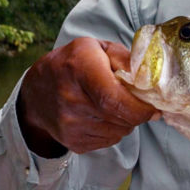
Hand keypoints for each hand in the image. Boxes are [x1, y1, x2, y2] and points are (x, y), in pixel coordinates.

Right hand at [17, 37, 157, 156]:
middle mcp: (71, 99)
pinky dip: (115, 130)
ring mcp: (69, 124)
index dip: (139, 107)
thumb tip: (151, 79)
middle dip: (139, 114)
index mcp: (80, 69)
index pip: (114, 98)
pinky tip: (105, 116)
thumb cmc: (74, 63)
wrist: (36, 91)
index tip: (153, 107)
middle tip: (142, 105)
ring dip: (127, 121)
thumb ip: (125, 59)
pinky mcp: (72, 142)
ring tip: (118, 106)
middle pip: (120, 118)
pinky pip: (109, 141)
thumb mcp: (98, 47)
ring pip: (119, 132)